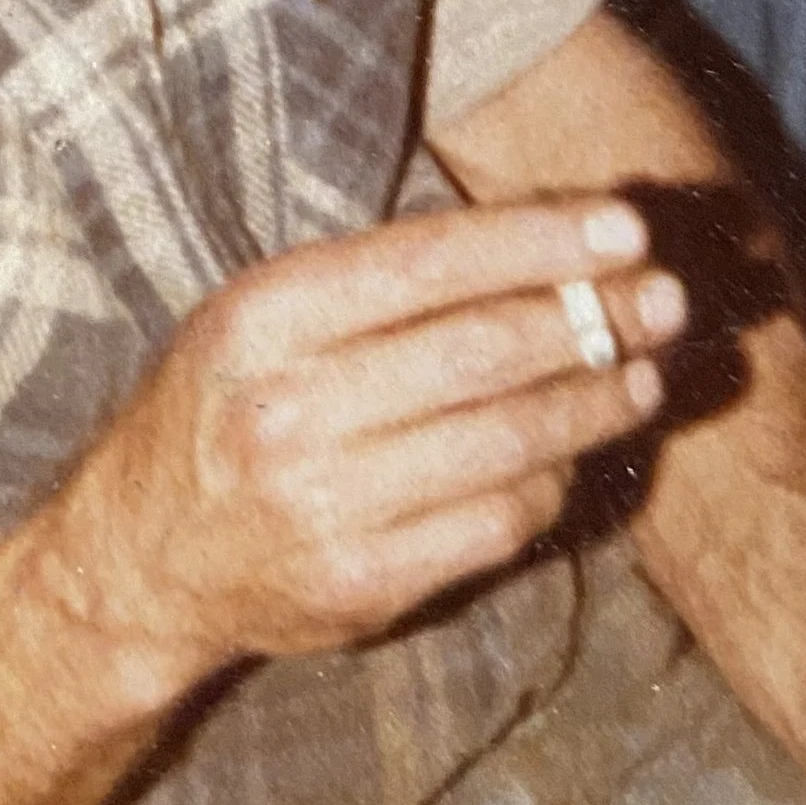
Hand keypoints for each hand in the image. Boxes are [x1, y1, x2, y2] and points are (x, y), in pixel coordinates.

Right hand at [48, 194, 683, 702]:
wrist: (140, 558)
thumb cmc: (224, 405)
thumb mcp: (260, 316)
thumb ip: (376, 280)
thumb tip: (540, 235)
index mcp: (261, 318)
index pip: (426, 263)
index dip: (538, 240)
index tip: (625, 222)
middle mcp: (288, 408)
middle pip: (481, 351)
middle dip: (591, 317)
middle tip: (666, 295)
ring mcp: (327, 503)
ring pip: (504, 440)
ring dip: (593, 401)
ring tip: (643, 372)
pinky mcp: (364, 581)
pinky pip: (496, 522)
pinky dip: (551, 482)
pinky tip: (574, 454)